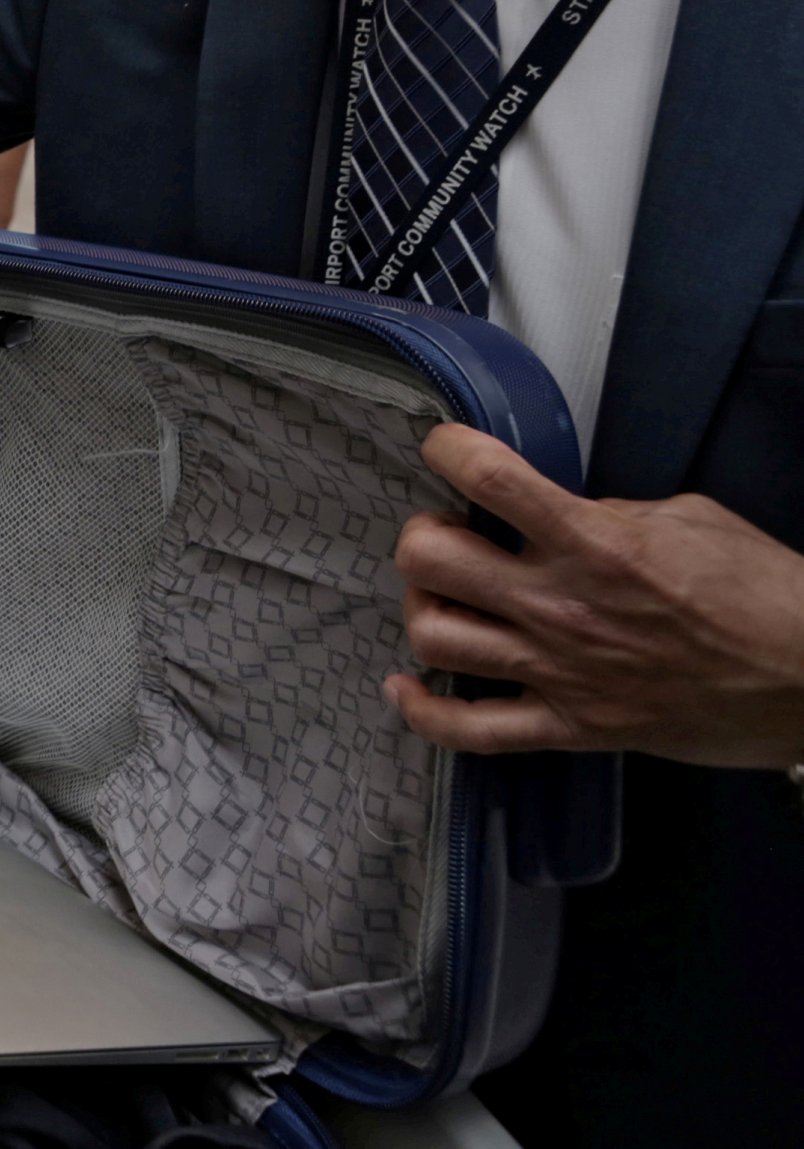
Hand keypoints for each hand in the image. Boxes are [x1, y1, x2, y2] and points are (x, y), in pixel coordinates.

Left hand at [386, 424, 803, 767]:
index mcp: (596, 543)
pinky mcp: (572, 728)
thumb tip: (566, 511)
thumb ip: (612, 511)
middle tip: (450, 536)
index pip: (489, 479)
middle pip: (428, 559)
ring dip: (425, 607)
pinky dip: (424, 710)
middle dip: (423, 536)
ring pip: (433, 635)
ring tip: (450, 598)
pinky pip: (469, 730)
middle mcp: (562, 606)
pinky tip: (409, 686)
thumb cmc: (767, 595)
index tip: (445, 446)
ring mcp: (560, 672)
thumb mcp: (693, 519)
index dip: (448, 449)